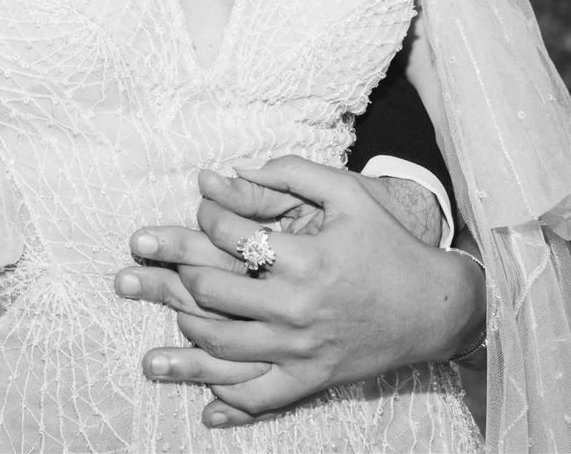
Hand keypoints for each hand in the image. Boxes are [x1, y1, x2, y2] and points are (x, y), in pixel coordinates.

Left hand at [122, 157, 484, 428]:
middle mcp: (297, 308)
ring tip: (150, 341)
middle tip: (135, 265)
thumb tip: (234, 167)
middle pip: (213, 294)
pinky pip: (261, 397)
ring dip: (181, 342)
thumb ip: (291, 173)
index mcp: (304, 258)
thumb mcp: (346, 194)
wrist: (435, 308)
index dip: (205, 215)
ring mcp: (302, 349)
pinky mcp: (312, 379)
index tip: (198, 204)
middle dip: (169, 275)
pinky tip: (203, 403)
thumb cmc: (387, 244)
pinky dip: (229, 402)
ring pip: (224, 350)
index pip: (231, 236)